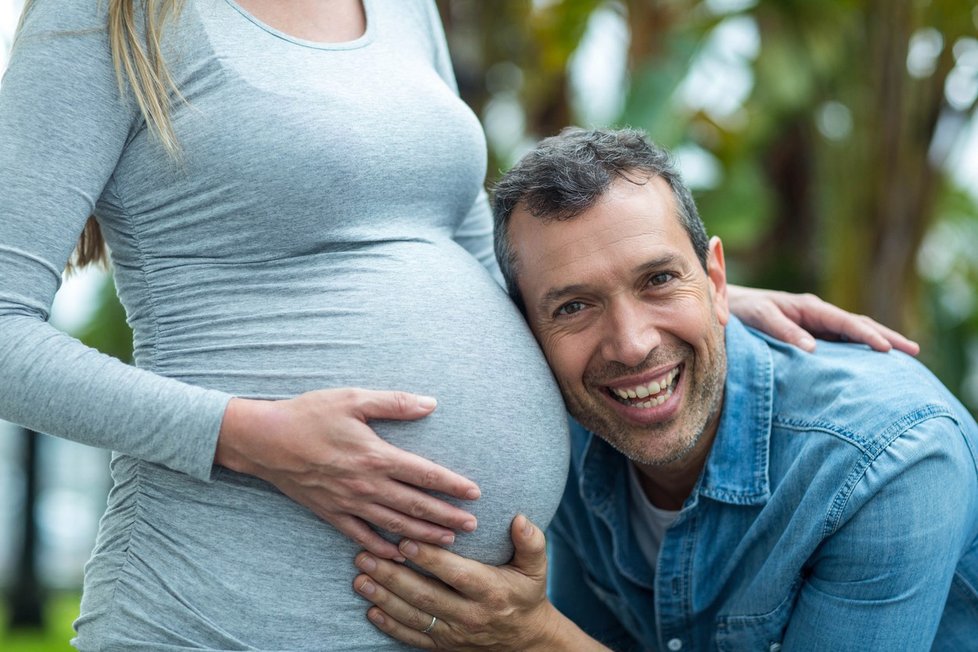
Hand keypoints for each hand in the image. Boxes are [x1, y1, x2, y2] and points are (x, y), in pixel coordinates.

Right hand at [215, 388, 480, 559]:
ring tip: (448, 542)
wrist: (263, 440)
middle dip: (447, 517)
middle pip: (415, 506)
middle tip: (472, 526)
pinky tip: (398, 553)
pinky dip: (381, 547)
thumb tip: (431, 403)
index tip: (475, 494)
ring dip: (423, 535)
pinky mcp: (330, 513)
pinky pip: (361, 535)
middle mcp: (366, 485)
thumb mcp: (353, 398)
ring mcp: (348, 503)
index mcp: (375, 456)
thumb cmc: (309, 414)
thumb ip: (394, 403)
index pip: (424, 475)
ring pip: (394, 525)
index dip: (452, 485)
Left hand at [353, 515, 608, 650]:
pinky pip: (414, 637)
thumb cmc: (527, 594)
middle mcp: (471, 615)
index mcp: (491, 591)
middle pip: (426, 596)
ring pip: (415, 617)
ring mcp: (455, 633)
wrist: (526, 640)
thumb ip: (530, 542)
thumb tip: (520, 518)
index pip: (457, 574)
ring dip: (384, 599)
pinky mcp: (444, 645)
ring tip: (361, 579)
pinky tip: (371, 610)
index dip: (430, 559)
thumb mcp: (536, 568)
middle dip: (393, 577)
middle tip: (366, 556)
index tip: (404, 541)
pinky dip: (391, 626)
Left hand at [727, 285, 919, 354]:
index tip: (887, 348)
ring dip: (877, 344)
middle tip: (914, 351)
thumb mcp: (760, 318)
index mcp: (808, 308)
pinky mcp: (809, 337)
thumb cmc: (741, 312)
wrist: (724, 305)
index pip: (845, 322)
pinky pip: (839, 345)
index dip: (867, 334)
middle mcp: (816, 315)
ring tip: (905, 358)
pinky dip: (858, 351)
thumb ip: (783, 330)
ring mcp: (815, 326)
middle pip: (858, 325)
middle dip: (886, 337)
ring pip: (852, 335)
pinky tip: (870, 366)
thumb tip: (812, 349)